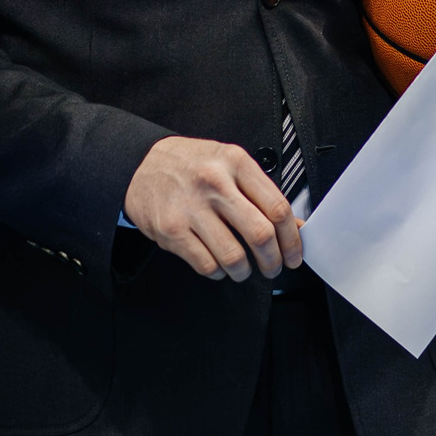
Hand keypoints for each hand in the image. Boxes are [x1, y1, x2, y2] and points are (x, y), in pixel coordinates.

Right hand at [124, 136, 302, 281]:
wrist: (140, 165)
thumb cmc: (190, 165)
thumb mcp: (229, 165)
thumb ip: (261, 193)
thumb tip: (295, 226)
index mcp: (235, 162)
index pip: (277, 207)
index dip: (292, 238)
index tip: (294, 253)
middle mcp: (214, 183)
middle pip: (260, 234)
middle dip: (273, 260)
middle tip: (273, 267)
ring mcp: (191, 207)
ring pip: (234, 256)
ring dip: (244, 271)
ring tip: (243, 268)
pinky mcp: (171, 229)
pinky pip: (206, 265)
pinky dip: (218, 273)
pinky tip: (218, 265)